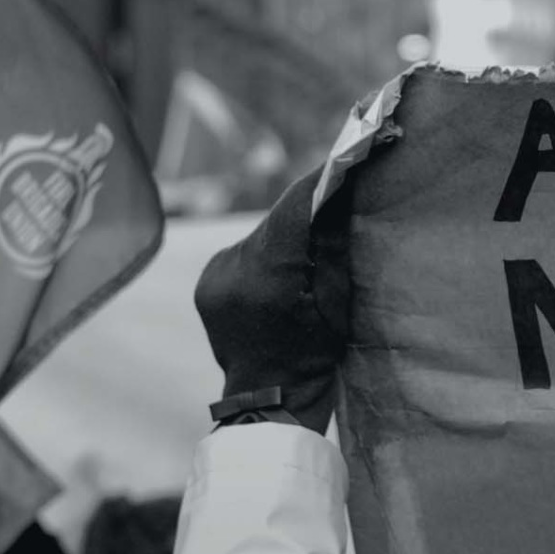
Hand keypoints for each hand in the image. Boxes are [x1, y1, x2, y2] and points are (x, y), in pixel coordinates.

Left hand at [194, 165, 353, 434]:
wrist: (267, 400)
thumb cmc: (316, 359)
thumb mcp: (338, 304)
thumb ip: (334, 247)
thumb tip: (341, 190)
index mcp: (270, 276)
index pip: (297, 205)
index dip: (324, 177)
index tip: (348, 153)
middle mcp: (233, 268)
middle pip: (279, 219)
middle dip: (307, 211)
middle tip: (337, 197)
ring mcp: (213, 275)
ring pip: (261, 235)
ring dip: (284, 238)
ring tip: (305, 258)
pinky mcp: (205, 281)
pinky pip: (242, 253)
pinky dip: (263, 257)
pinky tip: (277, 280)